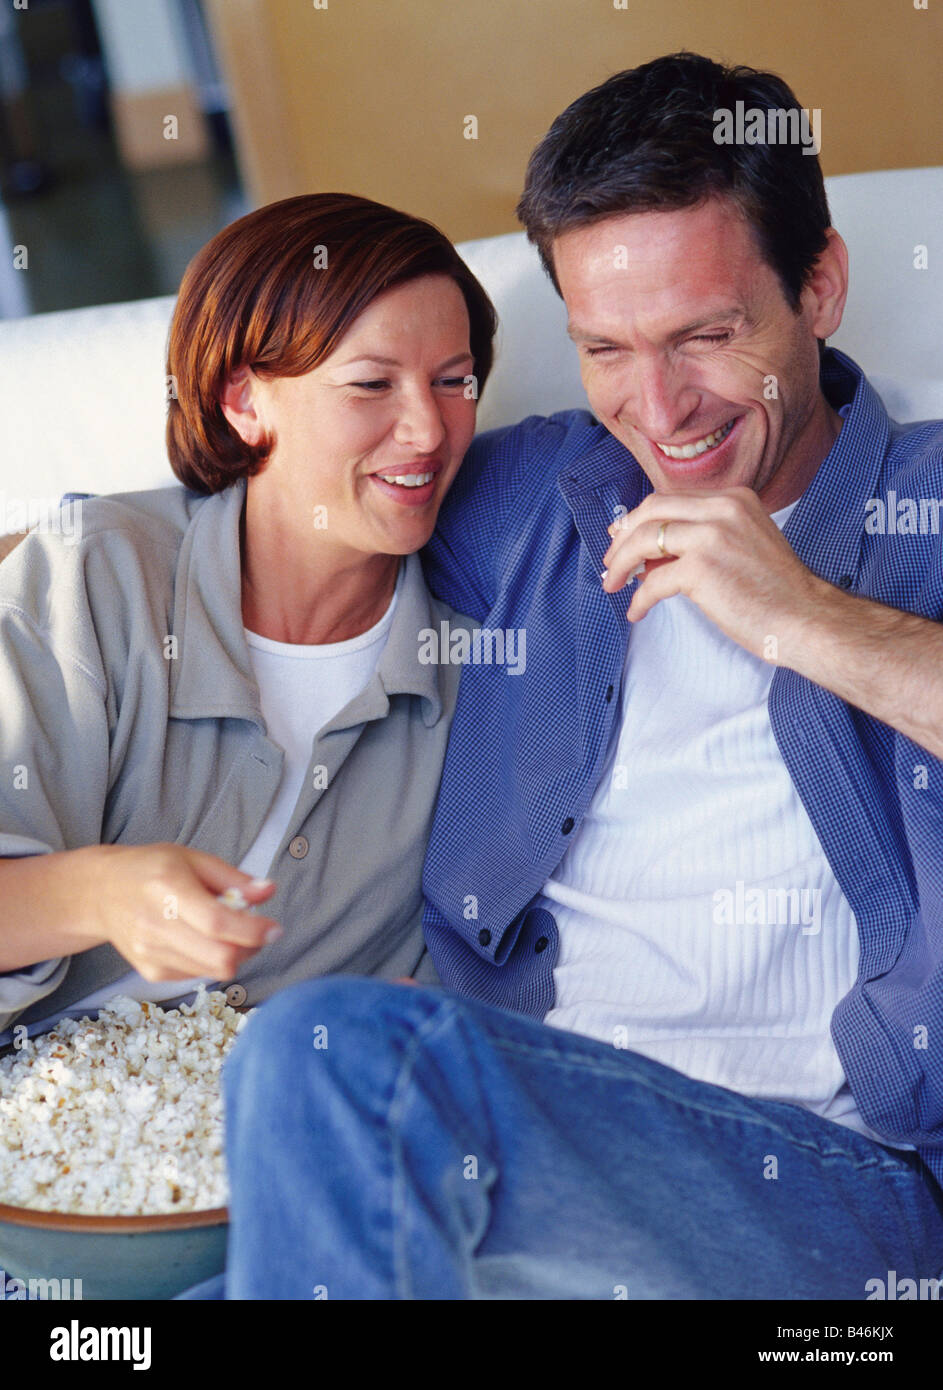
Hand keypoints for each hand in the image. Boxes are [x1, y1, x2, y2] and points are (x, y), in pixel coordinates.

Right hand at [75, 843, 280, 982]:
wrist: (101, 893)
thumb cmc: (151, 870)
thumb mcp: (193, 859)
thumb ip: (233, 878)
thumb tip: (268, 891)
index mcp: (168, 888)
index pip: (216, 923)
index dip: (252, 931)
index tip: (274, 929)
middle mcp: (155, 925)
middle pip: (218, 957)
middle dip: (251, 948)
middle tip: (259, 932)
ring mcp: (150, 953)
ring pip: (212, 971)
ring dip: (234, 955)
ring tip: (230, 932)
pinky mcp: (149, 972)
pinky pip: (197, 975)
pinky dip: (211, 961)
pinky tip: (203, 941)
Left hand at [601, 486, 827, 660]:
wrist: (806, 618)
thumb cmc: (777, 593)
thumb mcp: (742, 546)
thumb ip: (701, 540)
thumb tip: (649, 556)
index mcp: (734, 498)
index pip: (670, 499)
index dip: (639, 518)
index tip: (621, 536)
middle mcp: (722, 509)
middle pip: (651, 510)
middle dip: (623, 535)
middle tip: (610, 561)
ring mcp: (711, 536)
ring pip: (644, 540)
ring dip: (621, 564)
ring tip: (613, 584)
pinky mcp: (701, 569)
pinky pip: (652, 581)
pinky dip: (639, 598)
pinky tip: (637, 611)